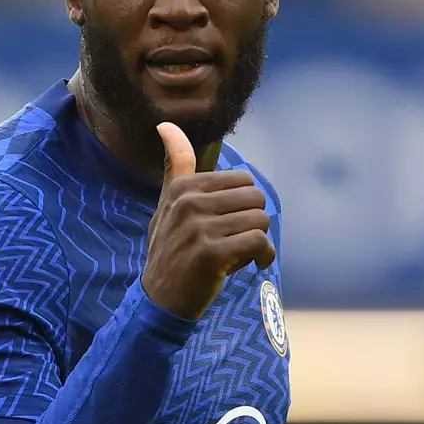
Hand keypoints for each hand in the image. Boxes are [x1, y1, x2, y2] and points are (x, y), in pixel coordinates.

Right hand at [142, 122, 274, 319]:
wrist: (160, 299)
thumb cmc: (169, 250)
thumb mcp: (167, 204)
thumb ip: (177, 166)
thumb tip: (165, 124)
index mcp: (183, 187)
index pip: (242, 180)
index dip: (244, 204)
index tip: (231, 223)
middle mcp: (189, 203)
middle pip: (255, 198)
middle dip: (253, 221)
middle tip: (238, 240)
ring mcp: (199, 228)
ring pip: (260, 220)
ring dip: (259, 241)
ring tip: (243, 254)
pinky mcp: (212, 254)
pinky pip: (258, 242)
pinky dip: (262, 255)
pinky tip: (252, 265)